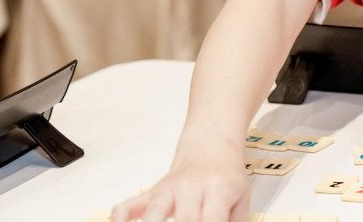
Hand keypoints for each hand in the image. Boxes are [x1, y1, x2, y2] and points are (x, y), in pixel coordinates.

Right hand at [111, 140, 249, 221]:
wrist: (210, 148)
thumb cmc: (227, 178)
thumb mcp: (241, 198)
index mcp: (218, 188)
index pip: (213, 219)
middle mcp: (191, 187)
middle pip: (184, 220)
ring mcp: (167, 189)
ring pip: (154, 212)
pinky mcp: (150, 192)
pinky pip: (128, 206)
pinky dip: (120, 220)